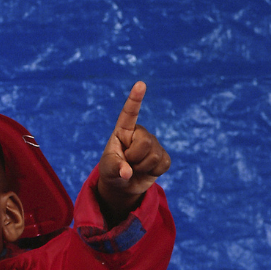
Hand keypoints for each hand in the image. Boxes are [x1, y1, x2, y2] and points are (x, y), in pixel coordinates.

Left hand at [97, 82, 170, 223]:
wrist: (122, 185)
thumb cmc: (112, 171)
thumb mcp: (107, 169)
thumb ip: (115, 168)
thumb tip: (127, 173)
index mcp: (123, 130)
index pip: (129, 112)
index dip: (135, 99)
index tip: (140, 84)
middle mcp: (140, 133)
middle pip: (145, 142)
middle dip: (135, 158)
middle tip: (127, 162)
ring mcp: (153, 144)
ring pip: (154, 155)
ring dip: (142, 167)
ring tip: (135, 167)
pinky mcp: (162, 157)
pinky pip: (163, 163)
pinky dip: (153, 171)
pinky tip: (147, 170)